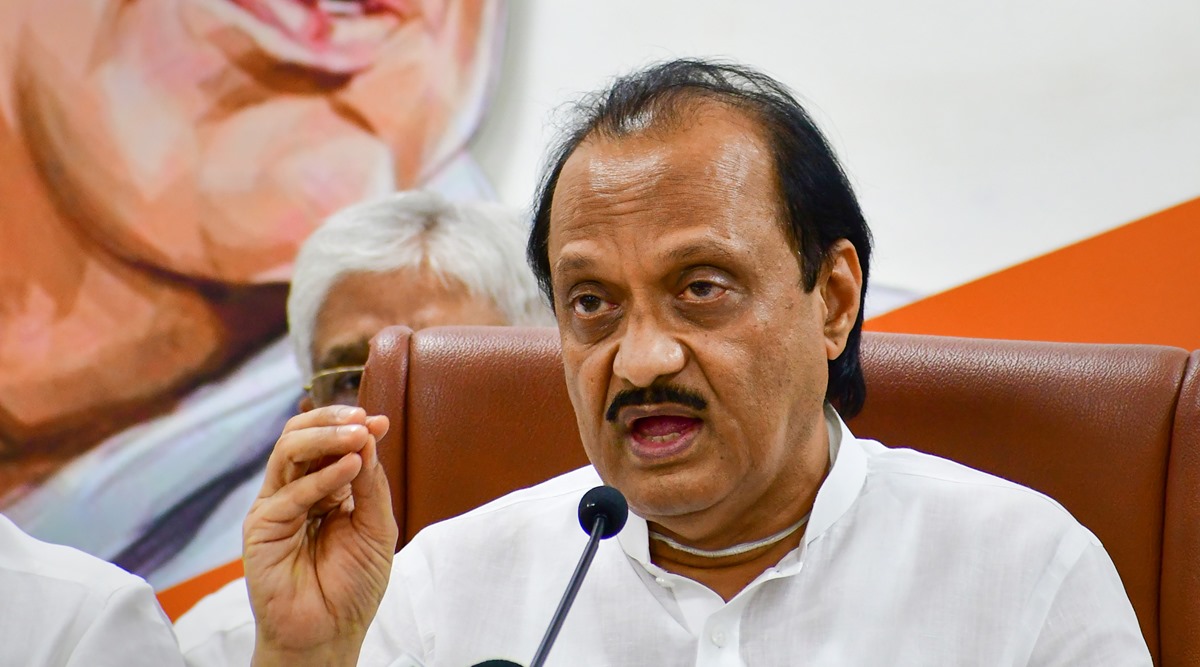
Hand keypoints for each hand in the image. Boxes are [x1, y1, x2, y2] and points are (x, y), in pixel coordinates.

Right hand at [243, 406, 396, 666]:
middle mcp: (296, 491)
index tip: (380, 421)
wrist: (331, 632)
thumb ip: (372, 483)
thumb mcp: (376, 527)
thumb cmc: (353, 585)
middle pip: (302, 437)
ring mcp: (277, 505)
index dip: (351, 426)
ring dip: (326, 437)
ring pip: (288, 451)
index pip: (329, 443)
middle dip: (333, 422)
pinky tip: (350, 467)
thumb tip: (369, 434)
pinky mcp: (261, 526)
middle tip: (362, 419)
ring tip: (357, 435)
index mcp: (324, 488)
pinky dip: (322, 476)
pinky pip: (290, 492)